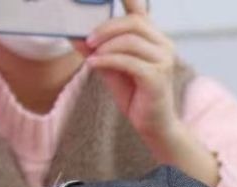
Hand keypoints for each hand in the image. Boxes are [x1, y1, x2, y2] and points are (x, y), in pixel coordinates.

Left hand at [84, 0, 182, 150]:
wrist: (153, 125)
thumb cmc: (135, 95)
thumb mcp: (110, 67)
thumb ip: (96, 50)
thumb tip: (73, 34)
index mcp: (154, 38)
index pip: (140, 10)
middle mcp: (163, 46)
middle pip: (133, 23)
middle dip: (106, 28)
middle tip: (88, 39)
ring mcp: (163, 61)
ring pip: (130, 41)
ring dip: (106, 46)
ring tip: (91, 55)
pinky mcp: (157, 77)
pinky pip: (128, 61)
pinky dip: (107, 60)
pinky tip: (94, 65)